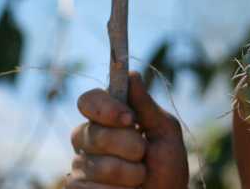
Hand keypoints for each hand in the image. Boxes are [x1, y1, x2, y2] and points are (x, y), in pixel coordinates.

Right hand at [66, 71, 188, 188]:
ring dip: (128, 174)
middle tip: (144, 155)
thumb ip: (146, 106)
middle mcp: (89, 139)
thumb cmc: (167, 167)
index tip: (129, 118)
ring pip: (94, 164)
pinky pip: (85, 187)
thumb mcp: (165, 133)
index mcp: (108, 119)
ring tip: (140, 178)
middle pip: (93, 132)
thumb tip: (131, 73)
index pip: (89, 101)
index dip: (105, 107)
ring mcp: (81, 165)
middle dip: (128, 145)